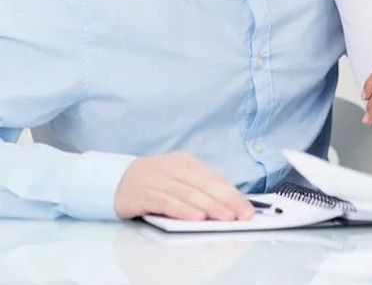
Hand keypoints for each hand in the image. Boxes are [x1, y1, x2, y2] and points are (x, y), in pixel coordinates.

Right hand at [114, 152, 253, 220]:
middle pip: (206, 186)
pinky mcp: (144, 193)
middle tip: (241, 215)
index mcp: (188, 163)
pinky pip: (167, 202)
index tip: (247, 210)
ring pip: (190, 194)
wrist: (115, 179)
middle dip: (227, 202)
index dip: (234, 195)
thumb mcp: (179, 179)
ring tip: (225, 218)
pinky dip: (183, 210)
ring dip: (210, 207)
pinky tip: (196, 217)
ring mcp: (159, 180)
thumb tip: (228, 206)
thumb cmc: (154, 182)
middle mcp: (175, 168)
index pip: (216, 179)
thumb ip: (199, 189)